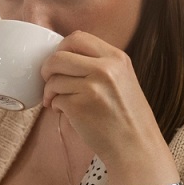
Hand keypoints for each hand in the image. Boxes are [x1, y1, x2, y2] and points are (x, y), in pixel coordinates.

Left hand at [40, 31, 178, 184]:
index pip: (78, 37)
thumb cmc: (127, 116)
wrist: (136, 147)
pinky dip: (55, 107)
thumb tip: (65, 56)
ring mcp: (91, 88)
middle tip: (49, 81)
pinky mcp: (79, 107)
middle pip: (58, 56)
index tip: (59, 62)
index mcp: (117, 58)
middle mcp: (105, 69)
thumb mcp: (123, 79)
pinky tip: (65, 113)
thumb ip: (100, 64)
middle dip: (47, 69)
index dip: (61, 48)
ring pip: (53, 80)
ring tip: (59, 102)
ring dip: (50, 92)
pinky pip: (54, 100)